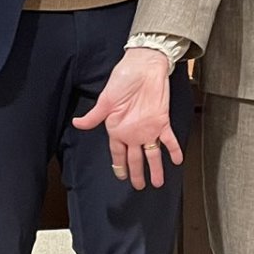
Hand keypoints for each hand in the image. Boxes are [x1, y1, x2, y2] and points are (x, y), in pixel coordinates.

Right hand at [72, 47, 181, 189]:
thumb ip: (94, 116)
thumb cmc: (123, 79)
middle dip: (137, 173)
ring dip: (155, 168)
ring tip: (158, 183)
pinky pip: (169, 140)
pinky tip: (177, 161)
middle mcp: (134, 132)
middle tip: (139, 186)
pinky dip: (174, 150)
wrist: (144, 66)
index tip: (120, 176)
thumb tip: (77, 123)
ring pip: (152, 154)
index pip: (118, 152)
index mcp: (118, 128)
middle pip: (135, 158)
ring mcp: (149, 128)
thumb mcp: (106, 99)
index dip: (119, 165)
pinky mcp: (162, 121)